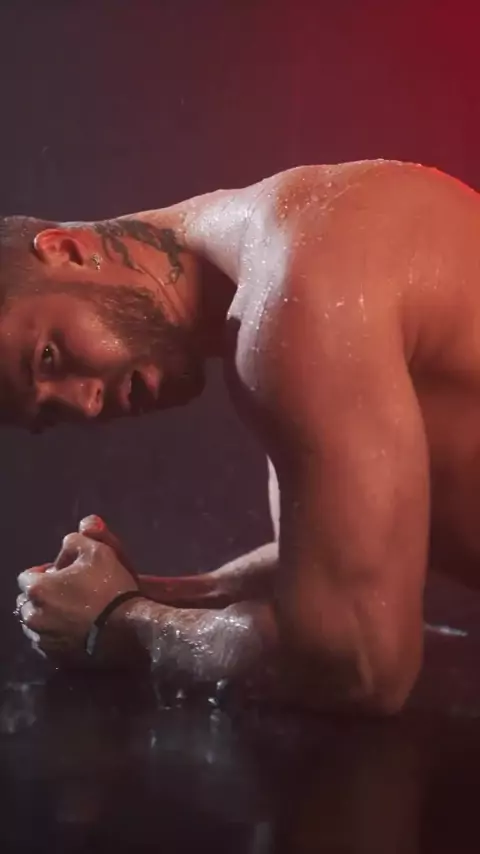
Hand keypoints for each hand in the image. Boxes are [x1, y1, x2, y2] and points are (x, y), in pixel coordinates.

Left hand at [16, 516, 138, 661]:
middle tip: (67, 592)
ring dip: (47, 616)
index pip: (27, 576)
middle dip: (42, 596)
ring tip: (71, 612)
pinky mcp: (55, 658)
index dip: (45, 572)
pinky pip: (48, 642)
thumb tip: (66, 547)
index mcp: (37, 589)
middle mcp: (33, 617)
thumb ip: (76, 541)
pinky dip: (56, 635)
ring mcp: (43, 640)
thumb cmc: (111, 587)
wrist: (128, 629)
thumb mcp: (98, 550)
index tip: (64, 573)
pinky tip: (76, 629)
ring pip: (36, 624)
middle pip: (27, 602)